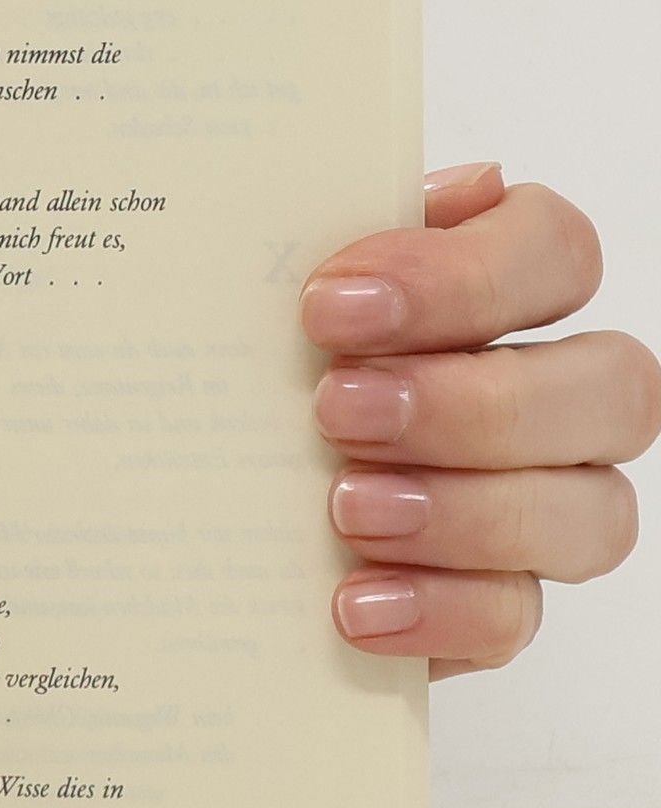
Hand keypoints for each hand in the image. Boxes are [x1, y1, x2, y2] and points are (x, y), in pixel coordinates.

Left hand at [302, 164, 660, 677]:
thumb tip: (446, 191)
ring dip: (466, 511)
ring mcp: (541, 512)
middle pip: (612, 389)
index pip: (557, 255)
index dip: (463, 277)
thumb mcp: (259, 306)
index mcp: (504, 299)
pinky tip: (354, 603)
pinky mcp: (494, 608)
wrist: (195, 512)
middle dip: (474, 403)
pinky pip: (515, 617)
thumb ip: (325, 235)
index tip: (328, 305)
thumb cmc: (251, 381)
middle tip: (336, 409)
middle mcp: (554, 403)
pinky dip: (439, 609)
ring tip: (346, 508)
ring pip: (589, 514)